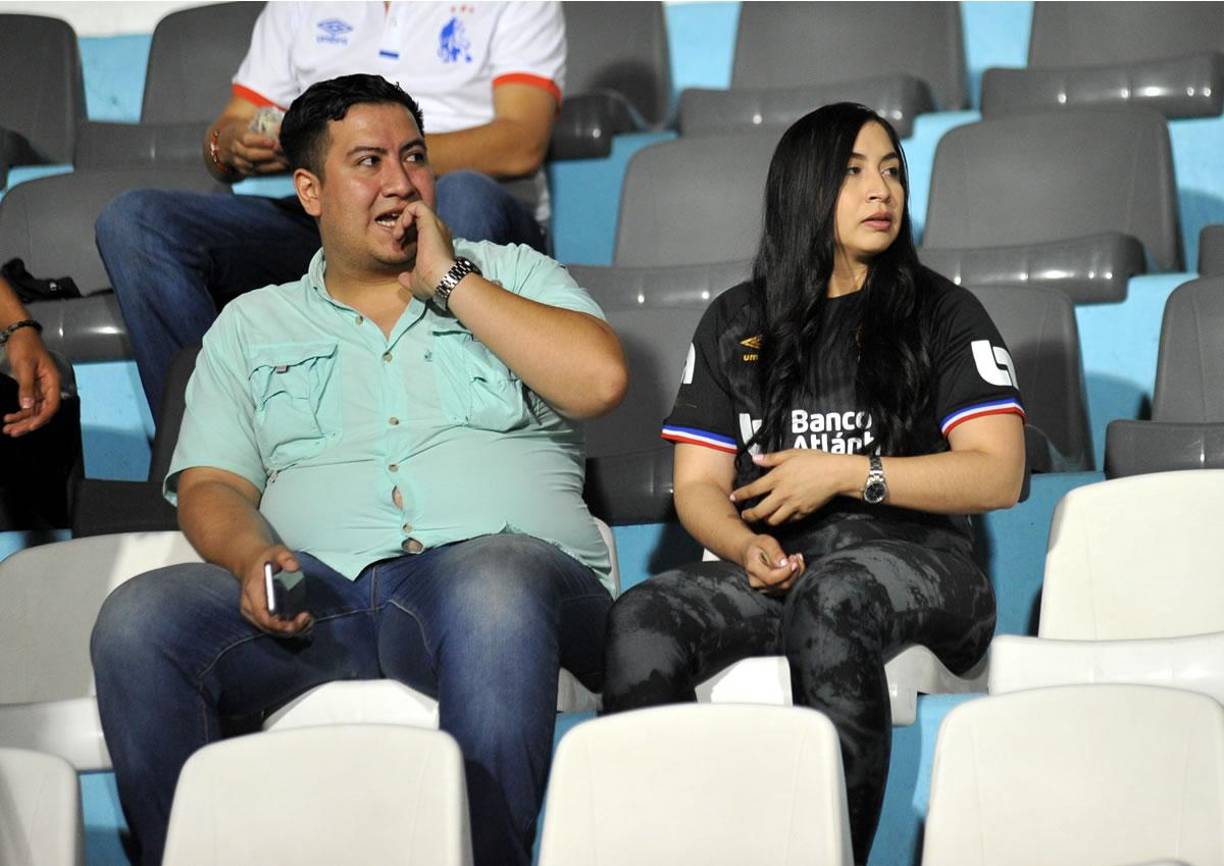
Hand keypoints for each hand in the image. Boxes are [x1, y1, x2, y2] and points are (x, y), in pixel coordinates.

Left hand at [3, 328, 60, 436]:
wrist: (20, 335)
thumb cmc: (25, 347)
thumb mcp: (25, 366)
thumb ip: (26, 387)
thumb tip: (27, 407)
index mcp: (52, 382)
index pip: (52, 405)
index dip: (42, 418)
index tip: (30, 426)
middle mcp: (49, 389)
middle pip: (42, 412)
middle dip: (27, 423)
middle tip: (12, 432)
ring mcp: (40, 390)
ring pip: (34, 411)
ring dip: (21, 421)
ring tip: (7, 430)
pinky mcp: (31, 389)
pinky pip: (27, 405)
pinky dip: (19, 413)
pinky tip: (8, 418)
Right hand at [219, 122, 287, 176]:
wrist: (225, 142)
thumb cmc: (243, 129)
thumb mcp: (248, 122)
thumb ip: (263, 123)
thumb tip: (281, 126)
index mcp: (235, 133)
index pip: (246, 139)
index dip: (260, 141)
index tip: (274, 141)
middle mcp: (234, 148)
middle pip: (250, 155)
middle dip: (268, 154)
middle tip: (284, 151)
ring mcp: (238, 161)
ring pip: (254, 166)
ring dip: (272, 164)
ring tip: (286, 160)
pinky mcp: (244, 171)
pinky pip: (257, 173)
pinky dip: (270, 170)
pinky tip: (282, 166)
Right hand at [237, 545, 312, 636]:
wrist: (251, 562)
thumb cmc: (265, 558)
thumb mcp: (276, 552)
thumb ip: (285, 557)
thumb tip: (294, 567)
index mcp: (251, 593)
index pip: (262, 616)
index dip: (279, 624)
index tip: (298, 621)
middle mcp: (250, 608)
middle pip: (268, 627)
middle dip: (289, 629)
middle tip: (307, 619)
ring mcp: (254, 614)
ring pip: (272, 631)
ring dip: (292, 631)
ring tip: (308, 621)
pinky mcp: (261, 616)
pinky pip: (274, 628)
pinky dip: (289, 629)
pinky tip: (303, 622)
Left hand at [395, 200, 456, 301]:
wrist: (440, 280)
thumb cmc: (432, 283)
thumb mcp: (417, 281)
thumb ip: (409, 278)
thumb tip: (402, 278)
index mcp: (436, 244)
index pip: (419, 230)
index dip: (406, 234)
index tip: (399, 247)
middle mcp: (438, 232)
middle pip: (418, 218)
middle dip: (403, 225)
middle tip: (397, 240)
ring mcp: (436, 225)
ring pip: (417, 209)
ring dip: (402, 219)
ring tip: (398, 235)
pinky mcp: (431, 221)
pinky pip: (416, 206)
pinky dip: (406, 214)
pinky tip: (402, 229)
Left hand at [733, 450, 854, 525]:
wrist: (836, 474)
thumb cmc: (814, 460)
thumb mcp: (791, 453)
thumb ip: (771, 458)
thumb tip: (755, 458)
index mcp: (777, 478)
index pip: (753, 490)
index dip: (740, 495)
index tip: (733, 498)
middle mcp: (782, 494)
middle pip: (760, 511)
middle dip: (749, 515)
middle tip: (745, 515)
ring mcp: (793, 505)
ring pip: (773, 520)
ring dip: (765, 520)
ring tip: (762, 517)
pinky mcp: (804, 512)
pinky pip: (789, 521)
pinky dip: (782, 520)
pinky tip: (780, 517)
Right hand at [741, 533, 804, 594]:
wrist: (750, 553)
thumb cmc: (758, 545)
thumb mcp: (766, 542)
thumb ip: (775, 552)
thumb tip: (784, 563)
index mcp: (753, 568)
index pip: (771, 578)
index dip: (786, 572)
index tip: (794, 561)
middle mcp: (757, 582)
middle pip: (782, 585)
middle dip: (794, 572)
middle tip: (795, 557)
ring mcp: (764, 588)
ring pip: (786, 587)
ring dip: (796, 573)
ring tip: (795, 558)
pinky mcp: (772, 590)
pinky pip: (787, 587)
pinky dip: (794, 576)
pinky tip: (793, 564)